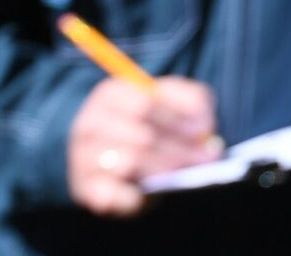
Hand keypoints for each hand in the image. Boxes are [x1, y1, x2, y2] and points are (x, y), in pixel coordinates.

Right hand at [67, 76, 219, 217]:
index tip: (204, 131)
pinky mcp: (85, 188)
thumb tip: (203, 127)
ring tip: (186, 173)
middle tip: (207, 158)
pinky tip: (149, 194)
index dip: (177, 119)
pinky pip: (110, 194)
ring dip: (164, 169)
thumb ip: (192, 102)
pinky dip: (132, 196)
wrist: (113, 151)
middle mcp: (90, 123)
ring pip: (129, 162)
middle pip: (141, 136)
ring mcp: (83, 157)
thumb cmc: (150, 120)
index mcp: (110, 94)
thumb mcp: (172, 99)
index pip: (145, 105)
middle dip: (179, 149)